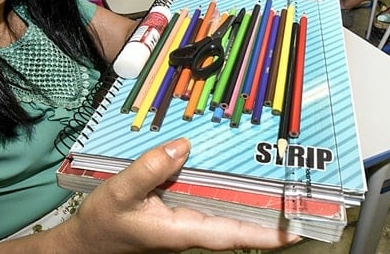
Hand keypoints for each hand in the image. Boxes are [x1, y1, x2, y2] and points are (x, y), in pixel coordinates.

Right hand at [71, 138, 298, 251]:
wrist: (85, 243)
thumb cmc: (103, 224)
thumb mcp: (120, 192)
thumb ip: (150, 169)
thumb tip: (184, 146)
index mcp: (184, 230)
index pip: (236, 235)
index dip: (269, 234)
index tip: (299, 230)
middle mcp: (193, 229)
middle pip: (242, 225)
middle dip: (273, 215)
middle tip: (304, 197)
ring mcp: (188, 223)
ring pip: (229, 214)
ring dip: (255, 202)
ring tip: (284, 183)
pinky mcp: (181, 214)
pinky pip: (212, 203)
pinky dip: (229, 191)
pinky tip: (238, 175)